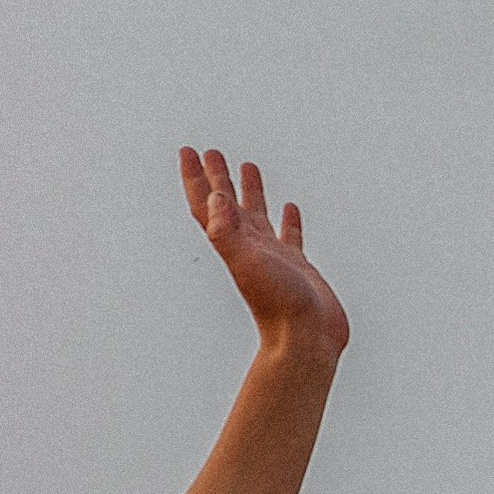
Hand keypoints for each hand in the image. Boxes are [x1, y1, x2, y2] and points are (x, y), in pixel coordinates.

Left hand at [180, 150, 348, 363]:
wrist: (305, 343)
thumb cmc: (277, 306)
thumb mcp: (247, 263)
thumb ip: (227, 233)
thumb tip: (213, 198)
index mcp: (233, 245)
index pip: (208, 205)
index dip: (196, 178)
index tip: (188, 150)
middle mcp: (249, 249)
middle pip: (228, 204)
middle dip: (217, 177)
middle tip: (211, 151)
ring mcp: (272, 258)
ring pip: (257, 216)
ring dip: (250, 191)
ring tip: (247, 166)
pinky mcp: (297, 268)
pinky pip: (290, 236)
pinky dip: (288, 220)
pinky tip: (290, 208)